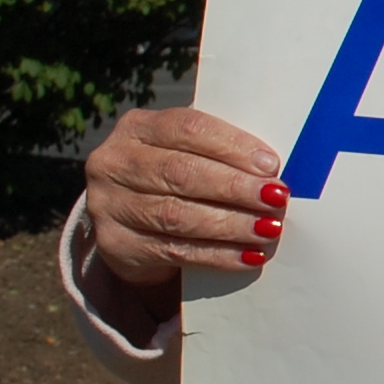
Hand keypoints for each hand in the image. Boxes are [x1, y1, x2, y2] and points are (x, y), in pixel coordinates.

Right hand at [83, 107, 290, 306]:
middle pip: (181, 173)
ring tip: (268, 229)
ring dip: (230, 224)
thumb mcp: (188, 153)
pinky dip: (216, 255)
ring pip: (177, 215)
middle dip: (235, 188)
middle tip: (276, 199)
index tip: (271, 165)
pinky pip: (173, 251)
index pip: (187, 128)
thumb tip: (272, 170)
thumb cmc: (175, 177)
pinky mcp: (115, 245)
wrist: (130, 223)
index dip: (231, 146)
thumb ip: (220, 153)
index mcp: (137, 127)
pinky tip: (248, 256)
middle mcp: (114, 162)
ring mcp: (108, 205)